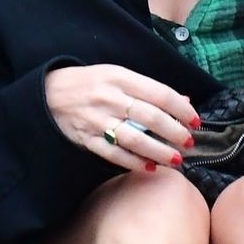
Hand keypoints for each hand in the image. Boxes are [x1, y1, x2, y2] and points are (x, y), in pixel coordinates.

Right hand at [44, 64, 199, 173]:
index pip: (160, 94)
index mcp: (120, 77)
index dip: (181, 110)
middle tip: (189, 143)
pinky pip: (114, 154)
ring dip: (159, 152)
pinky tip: (149, 168)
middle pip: (151, 118)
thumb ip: (149, 89)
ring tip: (176, 160)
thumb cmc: (89, 83)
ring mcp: (97, 120)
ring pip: (135, 139)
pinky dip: (133, 162)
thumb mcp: (117, 76)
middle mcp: (110, 98)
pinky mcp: (86, 138)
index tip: (195, 121)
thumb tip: (184, 101)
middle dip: (175, 133)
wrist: (47, 93)